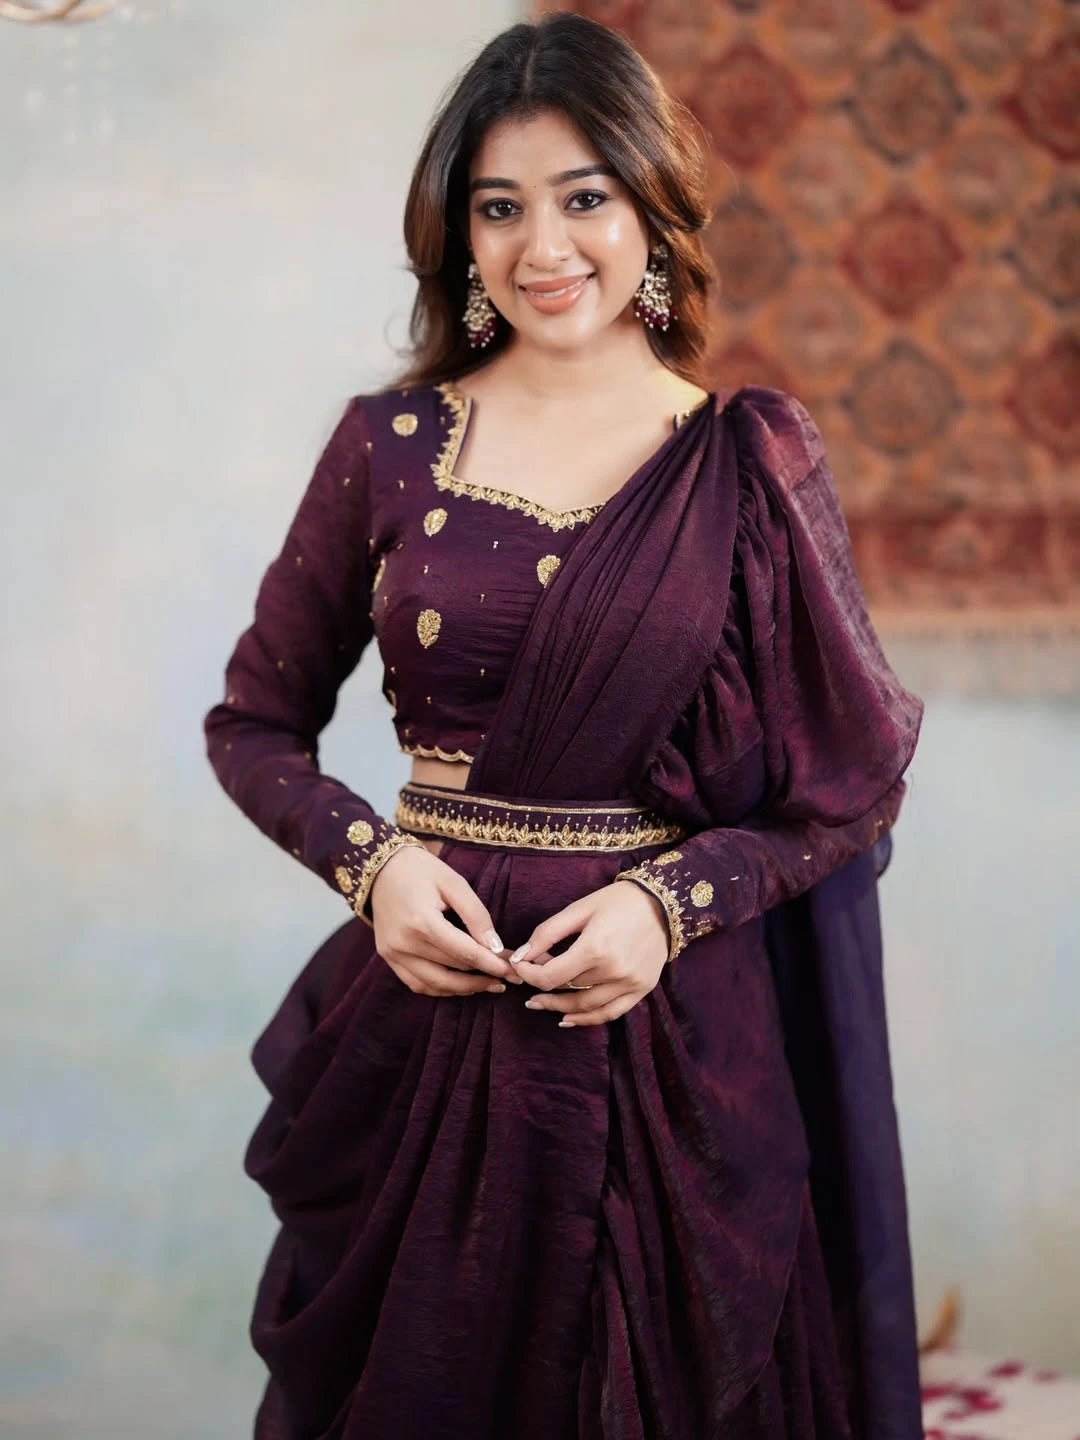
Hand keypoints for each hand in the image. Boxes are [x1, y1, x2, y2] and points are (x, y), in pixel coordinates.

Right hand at [369, 845, 522, 995]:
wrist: (380, 867)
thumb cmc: (421, 870)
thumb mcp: (454, 883)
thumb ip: (476, 915)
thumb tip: (496, 947)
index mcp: (422, 921)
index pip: (464, 953)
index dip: (492, 965)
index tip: (513, 971)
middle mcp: (404, 943)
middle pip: (453, 969)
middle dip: (485, 974)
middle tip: (510, 975)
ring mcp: (392, 953)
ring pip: (435, 984)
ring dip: (465, 988)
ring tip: (490, 984)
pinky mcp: (387, 957)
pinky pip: (417, 983)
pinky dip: (441, 988)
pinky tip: (461, 985)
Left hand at [509, 881, 669, 1027]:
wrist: (664, 903)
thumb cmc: (618, 902)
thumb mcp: (579, 909)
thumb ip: (547, 933)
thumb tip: (520, 955)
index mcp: (594, 949)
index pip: (549, 976)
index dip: (528, 974)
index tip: (519, 966)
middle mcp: (613, 971)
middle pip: (566, 990)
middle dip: (542, 985)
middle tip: (528, 981)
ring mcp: (629, 984)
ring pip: (585, 1007)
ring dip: (559, 1008)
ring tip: (541, 1003)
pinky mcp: (641, 990)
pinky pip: (610, 1013)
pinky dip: (587, 1020)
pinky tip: (568, 1019)